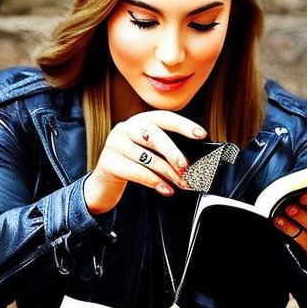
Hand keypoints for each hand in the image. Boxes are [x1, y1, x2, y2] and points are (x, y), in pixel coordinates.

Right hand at [83, 111, 205, 213]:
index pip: (164, 118)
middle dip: (174, 153)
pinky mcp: (109, 162)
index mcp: (139, 120)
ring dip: (168, 173)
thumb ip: (165, 149)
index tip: (201, 134)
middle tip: (187, 168)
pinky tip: (166, 189)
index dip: (184, 125)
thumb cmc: (132, 164)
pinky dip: (155, 182)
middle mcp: (125, 128)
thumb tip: (191, 162)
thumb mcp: (147, 151)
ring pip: (148, 157)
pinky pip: (137, 172)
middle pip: (155, 136)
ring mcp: (115, 143)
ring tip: (181, 183)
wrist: (104, 182)